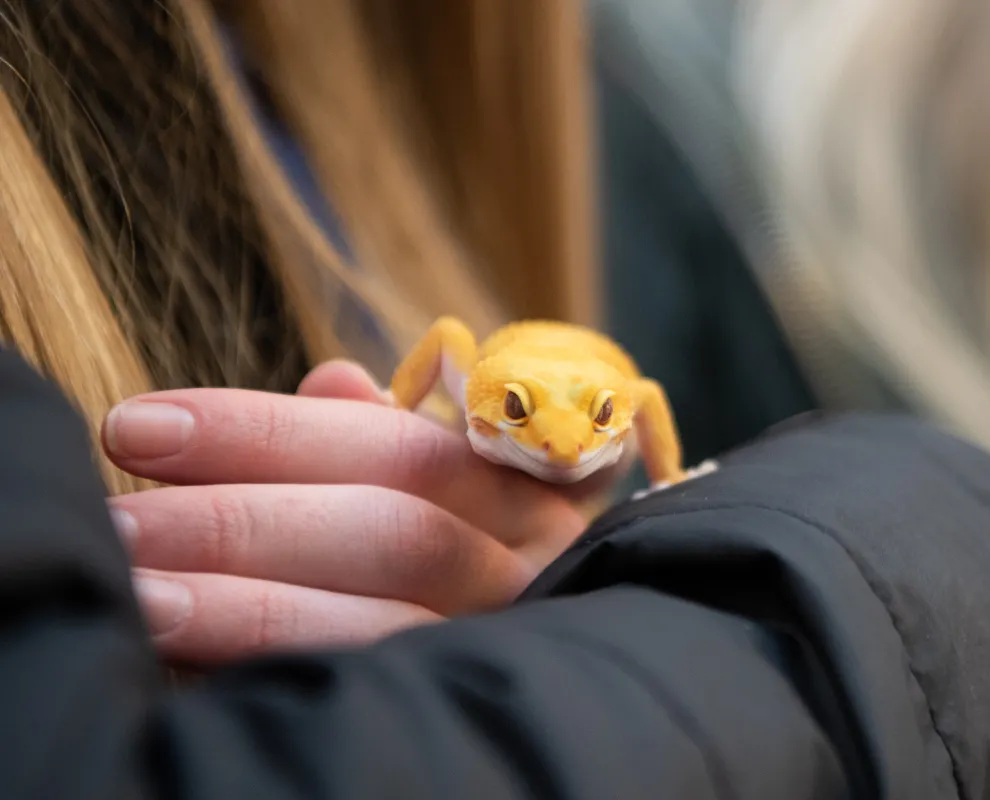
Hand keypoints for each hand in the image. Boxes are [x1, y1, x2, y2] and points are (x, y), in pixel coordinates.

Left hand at [104, 360, 595, 666]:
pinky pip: (362, 692)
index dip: (264, 431)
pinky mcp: (457, 711)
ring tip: (133, 593)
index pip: (397, 447)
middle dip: (237, 519)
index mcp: (522, 493)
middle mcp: (524, 571)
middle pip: (390, 532)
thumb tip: (332, 377)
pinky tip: (183, 662)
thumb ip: (374, 436)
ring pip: (375, 623)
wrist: (517, 692)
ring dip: (240, 605)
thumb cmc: (442, 554)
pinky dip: (269, 673)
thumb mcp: (433, 487)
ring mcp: (494, 649)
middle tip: (114, 519)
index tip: (137, 424)